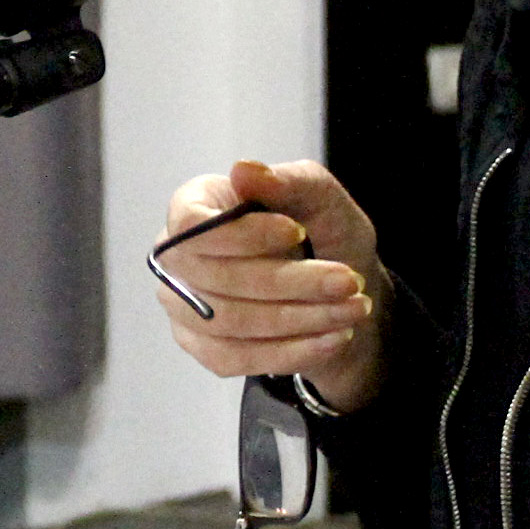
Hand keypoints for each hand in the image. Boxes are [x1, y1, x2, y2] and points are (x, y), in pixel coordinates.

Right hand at [154, 158, 389, 413]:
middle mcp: (177, 256)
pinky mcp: (201, 346)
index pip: (192, 224)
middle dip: (291, 282)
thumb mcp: (323, 200)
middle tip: (349, 282)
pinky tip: (333, 337)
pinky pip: (234, 358)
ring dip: (299, 319)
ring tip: (352, 310)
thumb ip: (289, 181)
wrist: (338, 293)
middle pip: (216, 278)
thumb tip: (243, 170)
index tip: (296, 232)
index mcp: (195, 205)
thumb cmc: (323, 235)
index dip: (242, 234)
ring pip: (229, 322)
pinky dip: (290, 351)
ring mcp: (182, 305)